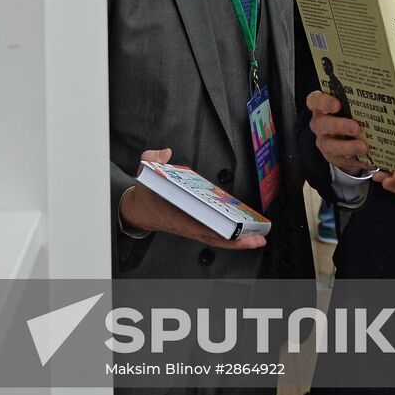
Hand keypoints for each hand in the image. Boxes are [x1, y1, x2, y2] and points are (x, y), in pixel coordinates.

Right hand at [120, 148, 266, 249]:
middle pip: (214, 238)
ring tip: (257, 237)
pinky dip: (230, 236)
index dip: (215, 230)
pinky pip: (215, 235)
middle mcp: (186, 226)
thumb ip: (152, 158)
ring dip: (238, 241)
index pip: (197, 227)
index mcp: (175, 217)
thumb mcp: (144, 172)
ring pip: (217, 239)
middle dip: (236, 241)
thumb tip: (166, 153)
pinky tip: (245, 231)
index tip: (229, 231)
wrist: (138, 211)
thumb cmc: (145, 194)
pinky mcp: (196, 228)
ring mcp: (192, 229)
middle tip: (257, 239)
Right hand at [306, 91, 371, 173]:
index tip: (337, 104)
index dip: (324, 102)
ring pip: (330, 145)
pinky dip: (357, 159)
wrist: (348, 136)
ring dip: (347, 146)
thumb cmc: (350, 114)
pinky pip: (343, 159)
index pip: (315, 101)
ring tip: (363, 147)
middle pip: (321, 124)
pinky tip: (369, 158)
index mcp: (321, 107)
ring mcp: (325, 141)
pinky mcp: (334, 157)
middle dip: (339, 126)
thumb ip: (357, 101)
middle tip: (356, 128)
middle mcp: (319, 123)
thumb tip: (381, 96)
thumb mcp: (350, 105)